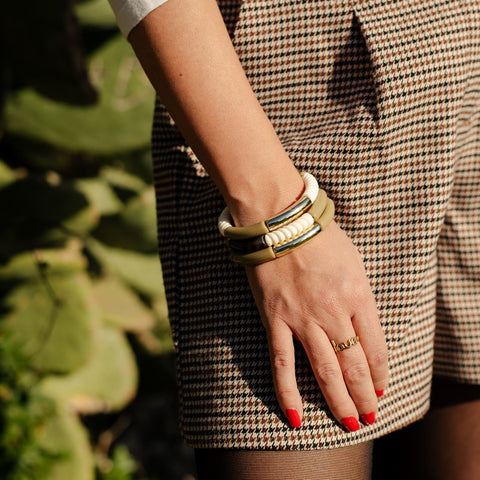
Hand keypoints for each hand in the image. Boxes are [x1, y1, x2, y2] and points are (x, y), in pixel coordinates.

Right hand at [245, 219, 388, 429]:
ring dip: (339, 401)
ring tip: (350, 423)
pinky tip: (296, 417)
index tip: (380, 390)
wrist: (281, 222)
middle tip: (369, 416)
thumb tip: (364, 329)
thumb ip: (361, 298)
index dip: (380, 375)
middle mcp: (333, 313)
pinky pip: (282, 363)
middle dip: (365, 396)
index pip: (375, 348)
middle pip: (353, 366)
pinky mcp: (275, 320)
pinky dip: (288, 393)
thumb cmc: (321, 238)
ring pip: (324, 371)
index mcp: (358, 296)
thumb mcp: (355, 262)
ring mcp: (302, 319)